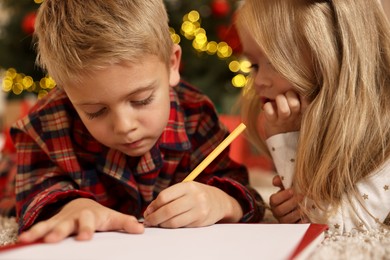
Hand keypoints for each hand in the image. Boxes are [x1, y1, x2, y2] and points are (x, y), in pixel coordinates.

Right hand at [18, 198, 143, 242]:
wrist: (81, 204)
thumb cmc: (99, 215)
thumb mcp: (112, 217)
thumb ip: (125, 222)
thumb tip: (142, 230)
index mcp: (90, 215)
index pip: (89, 222)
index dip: (86, 229)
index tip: (84, 238)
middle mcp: (74, 217)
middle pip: (67, 224)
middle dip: (61, 231)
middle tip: (54, 239)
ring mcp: (61, 220)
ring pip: (50, 226)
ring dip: (41, 232)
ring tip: (29, 239)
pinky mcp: (51, 224)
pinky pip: (40, 228)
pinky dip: (31, 233)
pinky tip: (22, 240)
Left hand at [143, 182, 242, 227]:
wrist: (219, 202)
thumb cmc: (196, 194)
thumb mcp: (185, 189)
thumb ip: (169, 196)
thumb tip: (149, 210)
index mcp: (188, 186)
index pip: (164, 196)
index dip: (153, 205)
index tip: (148, 211)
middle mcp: (195, 197)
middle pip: (168, 210)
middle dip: (154, 217)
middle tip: (148, 221)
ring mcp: (199, 210)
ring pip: (173, 222)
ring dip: (161, 224)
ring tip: (157, 223)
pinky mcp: (200, 222)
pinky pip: (181, 227)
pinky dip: (171, 227)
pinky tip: (168, 224)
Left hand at [262, 90, 307, 137]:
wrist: (281, 138)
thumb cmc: (290, 118)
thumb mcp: (299, 111)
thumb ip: (300, 99)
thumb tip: (299, 82)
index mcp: (303, 112)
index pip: (308, 102)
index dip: (303, 94)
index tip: (299, 91)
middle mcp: (294, 117)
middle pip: (294, 104)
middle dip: (289, 95)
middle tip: (286, 94)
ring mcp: (283, 120)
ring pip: (283, 110)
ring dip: (279, 100)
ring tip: (278, 99)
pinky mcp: (272, 122)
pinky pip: (269, 112)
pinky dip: (267, 106)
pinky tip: (268, 106)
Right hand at [269, 175, 307, 222]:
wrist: (303, 203)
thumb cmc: (293, 194)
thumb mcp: (287, 186)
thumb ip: (281, 181)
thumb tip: (275, 181)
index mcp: (275, 202)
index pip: (273, 200)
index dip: (282, 195)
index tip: (292, 190)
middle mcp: (277, 212)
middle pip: (280, 210)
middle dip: (292, 202)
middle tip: (301, 196)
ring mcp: (285, 220)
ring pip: (288, 218)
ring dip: (298, 211)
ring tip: (305, 205)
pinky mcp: (293, 226)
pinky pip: (296, 226)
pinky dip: (302, 221)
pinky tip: (307, 215)